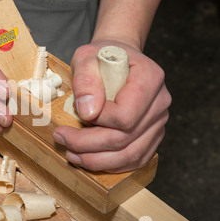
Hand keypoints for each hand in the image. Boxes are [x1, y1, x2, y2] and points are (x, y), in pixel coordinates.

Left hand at [53, 40, 171, 172]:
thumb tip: (88, 112)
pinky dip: (111, 165)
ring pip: (131, 155)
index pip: (125, 115)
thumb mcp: (86, 56)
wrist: (116, 58)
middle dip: (88, 145)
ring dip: (97, 160)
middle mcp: (159, 103)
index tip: (78, 113)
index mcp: (149, 79)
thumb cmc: (101, 56)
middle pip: (126, 139)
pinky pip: (135, 159)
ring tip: (71, 154)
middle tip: (61, 138)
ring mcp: (158, 122)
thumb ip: (85, 79)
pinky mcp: (151, 135)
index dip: (98, 121)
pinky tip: (88, 159)